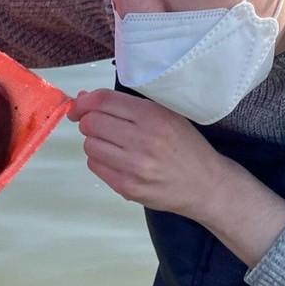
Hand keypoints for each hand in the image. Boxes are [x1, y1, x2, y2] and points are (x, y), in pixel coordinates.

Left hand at [69, 89, 225, 217]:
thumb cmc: (185, 145)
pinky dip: (100, 159)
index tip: (79, 105)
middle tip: (98, 125)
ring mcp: (134, 166)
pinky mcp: (127, 187)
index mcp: (153, 115)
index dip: (83, 101)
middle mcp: (143, 140)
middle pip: (92, 123)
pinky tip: (116, 159)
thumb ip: (128, 105)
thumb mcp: (166, 114)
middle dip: (89, 121)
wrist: (205, 184)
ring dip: (94, 141)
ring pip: (89, 145)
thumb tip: (85, 98)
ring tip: (112, 143)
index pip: (103, 101)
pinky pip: (95, 166)